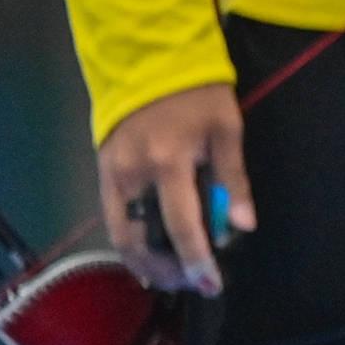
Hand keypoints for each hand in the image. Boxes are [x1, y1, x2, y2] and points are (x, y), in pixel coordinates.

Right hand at [98, 83, 253, 294]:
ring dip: (145, 262)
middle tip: (192, 284)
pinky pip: (114, 217)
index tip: (211, 285)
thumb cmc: (199, 93)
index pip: (183, 227)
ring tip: (172, 276)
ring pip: (122, 235)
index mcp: (169, 163)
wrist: (152, 59)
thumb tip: (242, 226)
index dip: (197, 261)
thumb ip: (232, 180)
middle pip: (142, 242)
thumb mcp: (227, 129)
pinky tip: (149, 253)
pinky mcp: (102, 172)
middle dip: (166, 270)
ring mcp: (112, 175)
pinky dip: (130, 240)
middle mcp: (134, 175)